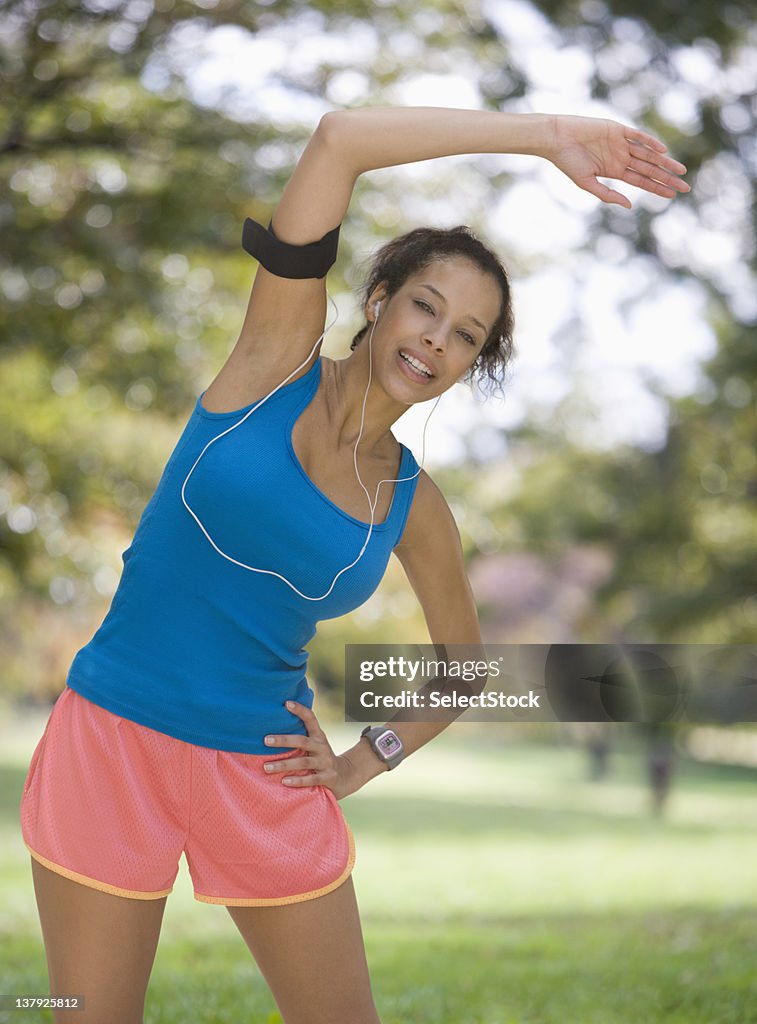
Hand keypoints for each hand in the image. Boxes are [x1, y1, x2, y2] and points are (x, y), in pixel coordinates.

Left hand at [263, 701, 362, 800]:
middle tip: (265, 740)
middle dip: (283, 740)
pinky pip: (311, 779)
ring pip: (304, 762)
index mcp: (318, 736)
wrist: (345, 775)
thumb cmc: (321, 756)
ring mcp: (326, 763)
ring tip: (267, 767)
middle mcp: (322, 747)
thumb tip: (276, 722)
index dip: (300, 710)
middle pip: (302, 741)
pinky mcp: (327, 778)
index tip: (286, 703)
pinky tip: (284, 781)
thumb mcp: (315, 744)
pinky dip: (297, 781)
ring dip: (284, 764)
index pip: (311, 719)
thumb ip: (300, 736)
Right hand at [545, 114, 690, 207]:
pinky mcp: (617, 129)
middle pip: (650, 169)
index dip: (657, 188)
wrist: (557, 139)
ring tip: (680, 170)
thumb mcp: (587, 184)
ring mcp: (621, 143)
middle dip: (667, 178)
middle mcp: (621, 157)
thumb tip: (629, 205)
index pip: (642, 181)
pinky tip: (662, 150)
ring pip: (648, 154)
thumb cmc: (567, 162)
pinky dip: (650, 142)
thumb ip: (607, 195)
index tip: (673, 195)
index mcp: (615, 170)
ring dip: (664, 162)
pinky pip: (637, 136)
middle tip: (685, 187)